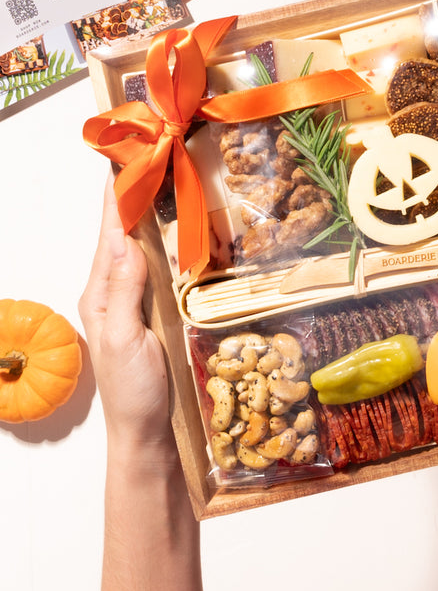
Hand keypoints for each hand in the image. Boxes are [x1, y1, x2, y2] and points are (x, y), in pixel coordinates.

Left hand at [78, 174, 169, 449]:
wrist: (147, 432)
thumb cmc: (134, 391)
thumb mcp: (126, 340)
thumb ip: (123, 291)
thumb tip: (124, 240)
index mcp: (101, 292)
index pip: (109, 233)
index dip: (117, 195)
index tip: (128, 158)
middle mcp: (115, 290)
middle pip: (124, 233)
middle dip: (136, 195)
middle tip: (158, 159)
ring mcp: (135, 300)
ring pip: (143, 247)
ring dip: (152, 214)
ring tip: (170, 183)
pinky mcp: (156, 310)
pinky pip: (160, 267)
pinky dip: (168, 243)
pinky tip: (183, 233)